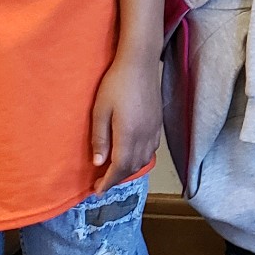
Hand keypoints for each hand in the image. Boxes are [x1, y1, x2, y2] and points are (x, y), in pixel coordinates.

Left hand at [90, 51, 161, 189]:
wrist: (140, 63)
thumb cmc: (116, 83)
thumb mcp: (100, 110)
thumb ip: (100, 138)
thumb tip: (98, 162)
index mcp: (128, 134)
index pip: (119, 168)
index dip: (108, 182)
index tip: (96, 190)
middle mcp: (144, 136)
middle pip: (133, 167)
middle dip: (117, 178)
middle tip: (102, 183)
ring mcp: (154, 129)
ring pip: (144, 159)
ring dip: (129, 170)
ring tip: (115, 172)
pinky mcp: (158, 122)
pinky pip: (151, 149)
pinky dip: (140, 158)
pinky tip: (132, 155)